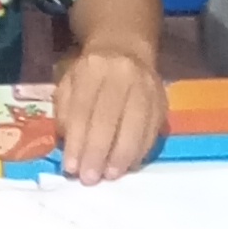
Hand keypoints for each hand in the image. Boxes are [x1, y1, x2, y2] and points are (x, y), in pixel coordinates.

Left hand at [52, 40, 166, 185]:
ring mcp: (147, 87)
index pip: (82, 109)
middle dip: (98, 152)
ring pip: (136, 125)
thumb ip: (65, 112)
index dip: (76, 141)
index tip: (71, 168)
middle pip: (109, 118)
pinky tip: (129, 165)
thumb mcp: (68, 84)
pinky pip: (153, 131)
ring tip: (111, 175)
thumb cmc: (90, 75)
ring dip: (122, 156)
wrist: (125, 49)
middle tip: (90, 178)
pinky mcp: (162, 101)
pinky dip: (140, 151)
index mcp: (93, 68)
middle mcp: (122, 74)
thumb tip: (70, 147)